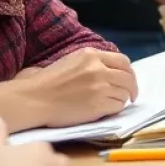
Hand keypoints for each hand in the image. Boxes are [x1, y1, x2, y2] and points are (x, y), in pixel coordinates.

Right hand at [20, 48, 136, 126]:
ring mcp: (100, 86)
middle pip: (128, 77)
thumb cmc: (46, 82)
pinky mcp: (98, 104)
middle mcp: (99, 68)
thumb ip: (93, 62)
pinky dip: (115, 109)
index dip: (128, 72)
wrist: (33, 99)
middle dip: (131, 87)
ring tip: (112, 103)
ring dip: (121, 99)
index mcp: (91, 55)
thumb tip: (112, 70)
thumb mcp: (72, 61)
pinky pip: (117, 106)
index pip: (123, 61)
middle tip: (130, 95)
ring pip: (124, 93)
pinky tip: (105, 110)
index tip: (128, 80)